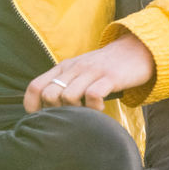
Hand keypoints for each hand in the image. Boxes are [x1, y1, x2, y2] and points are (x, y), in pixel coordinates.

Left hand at [24, 33, 154, 112]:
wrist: (136, 49)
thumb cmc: (105, 67)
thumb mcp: (80, 71)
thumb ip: (66, 84)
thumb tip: (49, 109)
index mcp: (63, 67)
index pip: (35, 86)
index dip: (32, 105)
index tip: (39, 119)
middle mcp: (74, 68)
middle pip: (49, 94)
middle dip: (56, 112)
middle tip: (71, 117)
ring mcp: (91, 71)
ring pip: (68, 96)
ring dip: (76, 112)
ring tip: (87, 113)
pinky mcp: (110, 77)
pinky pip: (93, 95)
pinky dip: (94, 108)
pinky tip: (100, 109)